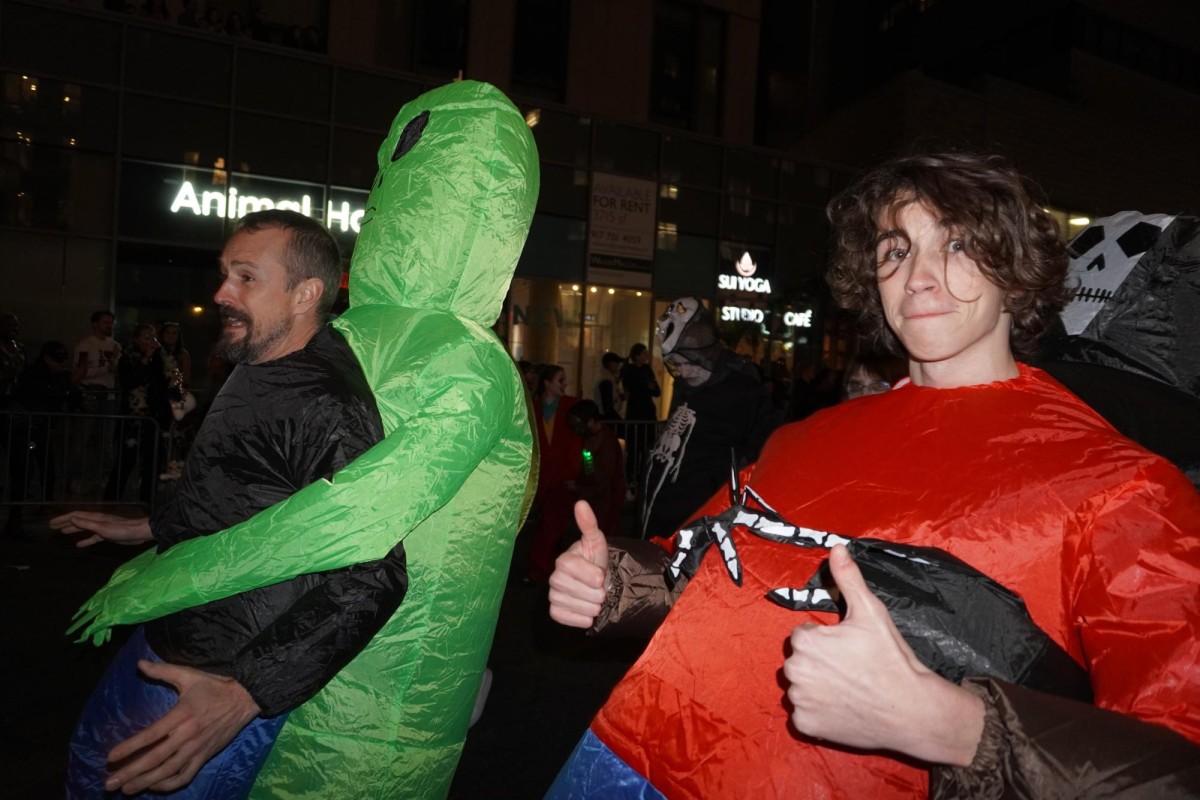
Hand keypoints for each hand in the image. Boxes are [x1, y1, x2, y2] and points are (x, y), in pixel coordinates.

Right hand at [49, 511, 152, 547]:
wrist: (138, 533)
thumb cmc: (121, 529)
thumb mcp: (102, 527)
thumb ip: (86, 523)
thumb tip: (71, 518)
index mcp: (95, 517)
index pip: (75, 515)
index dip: (62, 519)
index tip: (51, 523)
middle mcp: (97, 520)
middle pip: (78, 520)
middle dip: (65, 523)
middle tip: (52, 527)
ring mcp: (102, 528)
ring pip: (84, 528)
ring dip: (73, 529)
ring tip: (62, 532)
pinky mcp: (107, 535)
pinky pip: (93, 537)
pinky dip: (85, 540)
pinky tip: (79, 545)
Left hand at [105, 661, 260, 794]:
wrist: (246, 697)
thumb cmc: (215, 685)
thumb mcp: (189, 675)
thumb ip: (163, 670)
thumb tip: (139, 663)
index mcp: (182, 714)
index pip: (151, 734)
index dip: (130, 747)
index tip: (111, 757)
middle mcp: (188, 734)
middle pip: (156, 758)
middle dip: (131, 772)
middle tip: (110, 783)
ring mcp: (197, 747)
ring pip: (168, 770)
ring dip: (146, 782)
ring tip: (126, 789)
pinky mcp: (206, 755)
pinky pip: (186, 775)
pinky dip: (169, 784)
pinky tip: (155, 786)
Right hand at [548, 501, 609, 627]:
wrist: (599, 584)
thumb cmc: (597, 562)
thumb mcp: (598, 542)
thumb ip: (589, 524)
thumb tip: (581, 503)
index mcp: (564, 559)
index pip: (573, 568)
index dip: (592, 575)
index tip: (602, 576)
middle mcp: (554, 577)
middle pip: (577, 590)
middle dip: (596, 593)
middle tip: (600, 589)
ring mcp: (552, 594)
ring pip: (575, 605)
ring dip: (592, 606)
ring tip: (595, 599)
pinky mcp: (554, 611)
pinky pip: (564, 617)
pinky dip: (580, 618)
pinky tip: (586, 611)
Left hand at [783, 545, 983, 765]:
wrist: (911, 709)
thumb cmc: (891, 658)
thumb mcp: (871, 612)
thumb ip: (848, 578)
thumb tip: (836, 547)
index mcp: (805, 642)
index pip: (804, 635)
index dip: (827, 640)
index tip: (849, 649)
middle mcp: (794, 671)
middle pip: (799, 661)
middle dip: (819, 663)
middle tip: (851, 669)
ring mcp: (799, 701)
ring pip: (800, 687)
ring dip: (816, 687)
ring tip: (848, 689)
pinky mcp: (805, 726)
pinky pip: (803, 715)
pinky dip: (818, 713)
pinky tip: (842, 708)